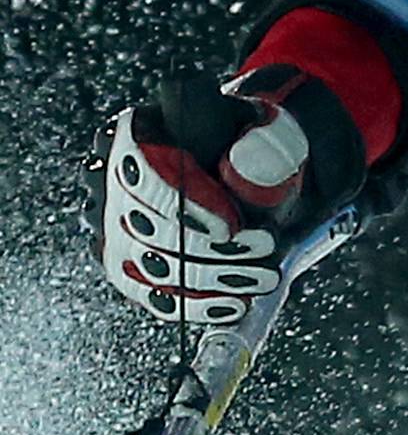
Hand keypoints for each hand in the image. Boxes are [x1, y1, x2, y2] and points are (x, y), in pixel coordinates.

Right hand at [94, 67, 364, 327]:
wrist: (252, 173)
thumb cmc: (256, 144)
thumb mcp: (269, 129)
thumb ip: (265, 142)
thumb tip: (250, 163)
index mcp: (138, 132)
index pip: (144, 174)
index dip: (185, 207)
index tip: (232, 226)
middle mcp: (111, 180)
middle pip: (145, 227)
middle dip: (209, 248)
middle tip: (266, 251)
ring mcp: (114, 227)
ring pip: (149, 266)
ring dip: (210, 280)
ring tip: (264, 277)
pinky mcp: (130, 267)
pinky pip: (152, 296)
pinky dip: (195, 305)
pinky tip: (234, 305)